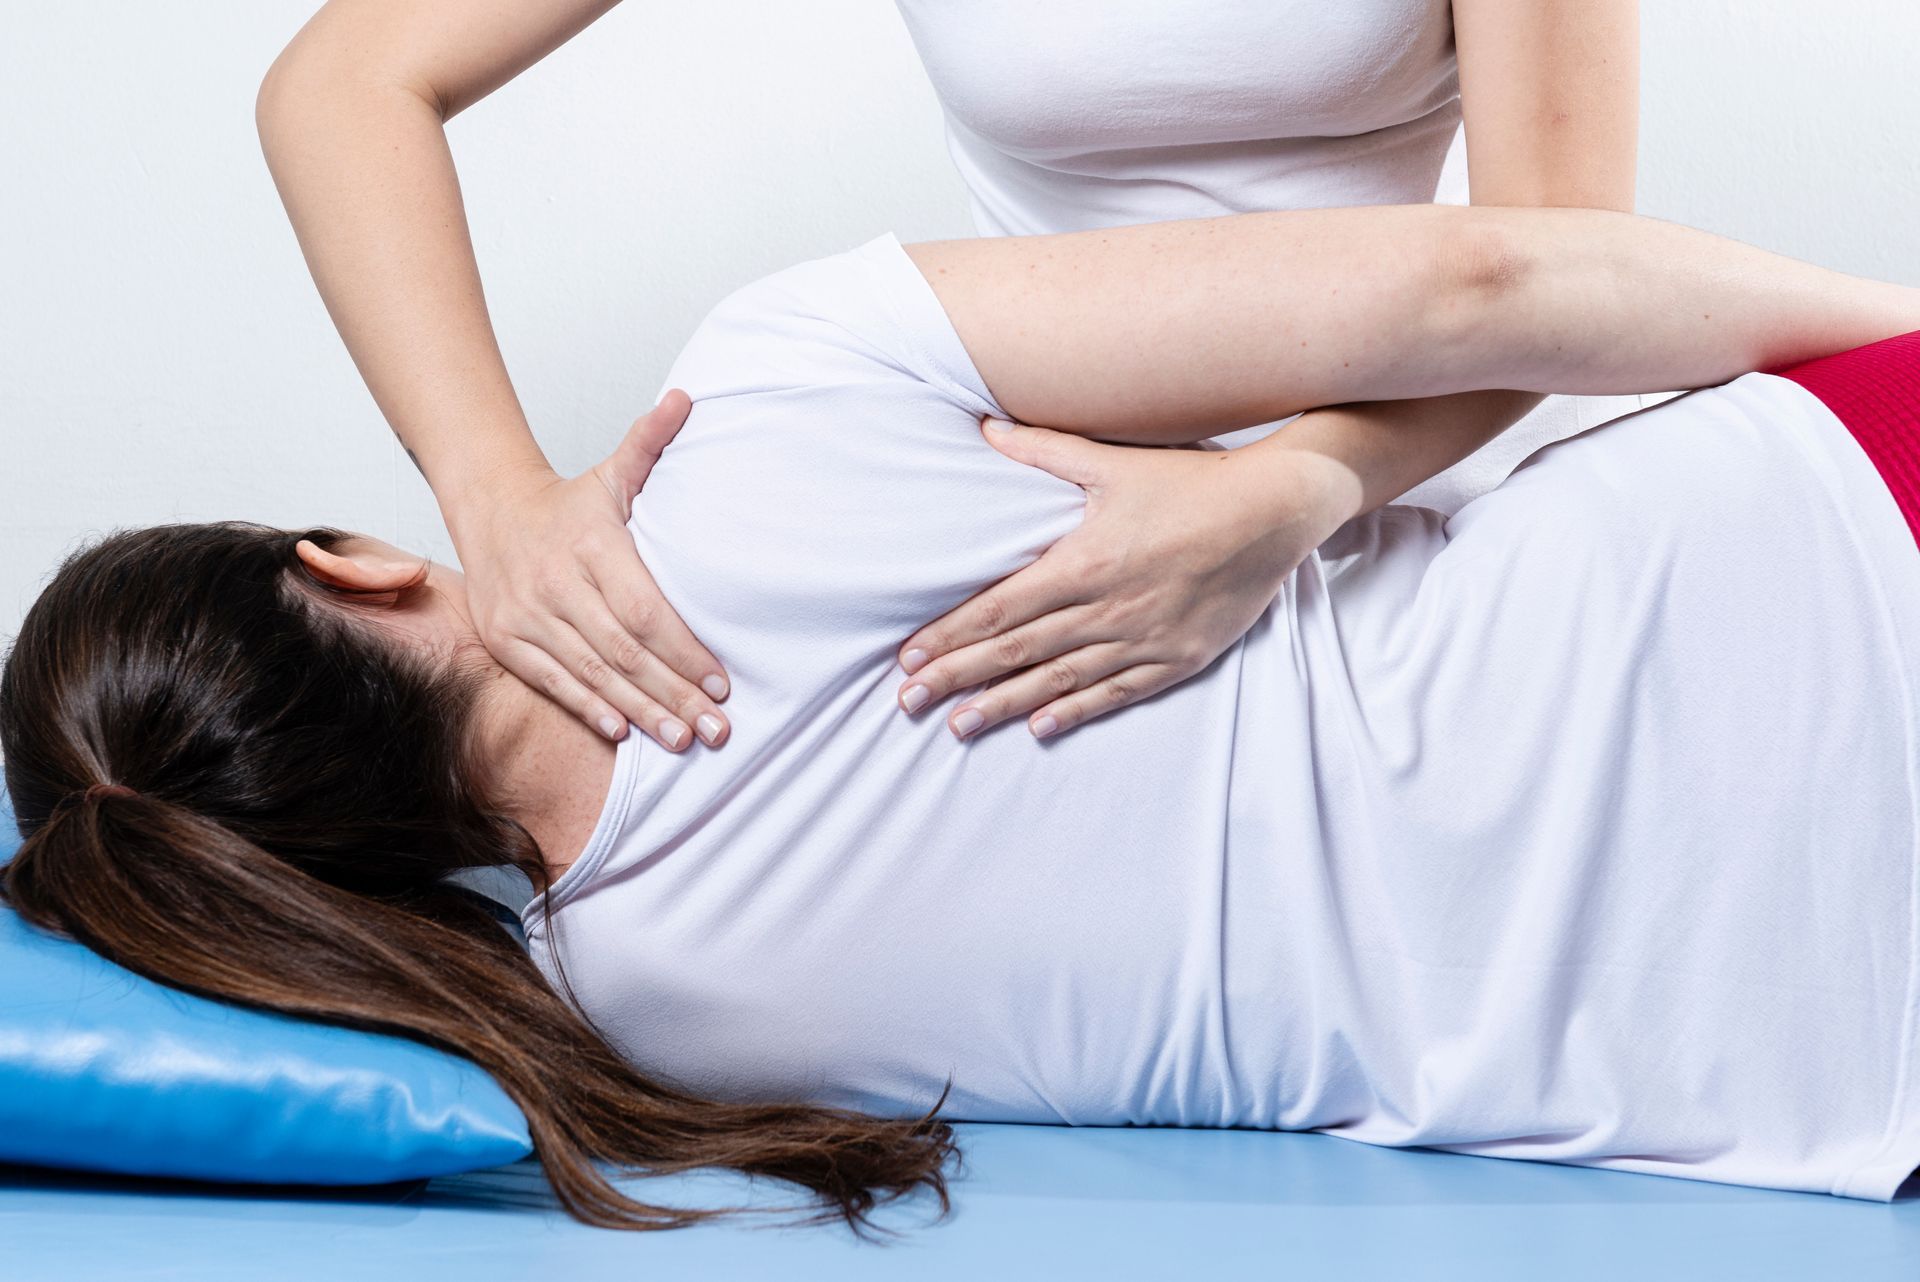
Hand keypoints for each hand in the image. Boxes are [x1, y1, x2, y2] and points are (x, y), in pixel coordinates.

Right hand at [449, 389, 729, 751]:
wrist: (489, 510)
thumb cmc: (568, 504)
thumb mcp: (611, 472)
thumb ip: (650, 444)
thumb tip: (685, 400)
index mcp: (590, 545)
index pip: (645, 611)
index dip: (684, 651)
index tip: (721, 680)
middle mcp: (555, 584)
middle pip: (624, 651)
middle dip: (675, 694)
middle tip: (719, 729)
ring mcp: (526, 615)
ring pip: (592, 673)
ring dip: (642, 711)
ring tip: (684, 739)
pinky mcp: (506, 639)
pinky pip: (552, 682)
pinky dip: (588, 709)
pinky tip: (624, 732)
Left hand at [895, 418, 1357, 739]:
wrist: (1275, 511)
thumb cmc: (1191, 482)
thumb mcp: (1113, 462)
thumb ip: (1044, 451)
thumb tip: (986, 428)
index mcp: (1084, 562)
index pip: (999, 610)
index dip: (951, 636)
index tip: (910, 658)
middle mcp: (1108, 608)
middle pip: (1016, 652)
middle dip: (957, 679)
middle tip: (909, 703)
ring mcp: (1142, 639)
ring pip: (1058, 681)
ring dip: (1003, 705)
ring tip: (957, 725)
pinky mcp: (1177, 658)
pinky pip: (1116, 693)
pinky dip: (1075, 711)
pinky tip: (1039, 727)